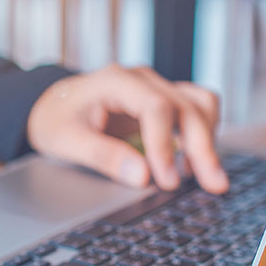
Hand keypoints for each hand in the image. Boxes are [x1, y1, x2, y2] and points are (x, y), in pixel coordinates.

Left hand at [26, 65, 228, 193]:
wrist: (52, 104)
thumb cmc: (56, 119)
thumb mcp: (66, 140)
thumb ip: (103, 157)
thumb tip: (143, 177)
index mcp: (116, 81)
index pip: (156, 107)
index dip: (165, 146)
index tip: (168, 181)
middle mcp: (143, 79)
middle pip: (187, 106)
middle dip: (203, 148)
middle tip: (213, 185)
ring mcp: (157, 87)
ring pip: (200, 104)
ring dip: (209, 139)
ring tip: (206, 177)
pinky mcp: (165, 101)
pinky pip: (198, 110)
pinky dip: (204, 133)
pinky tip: (194, 163)